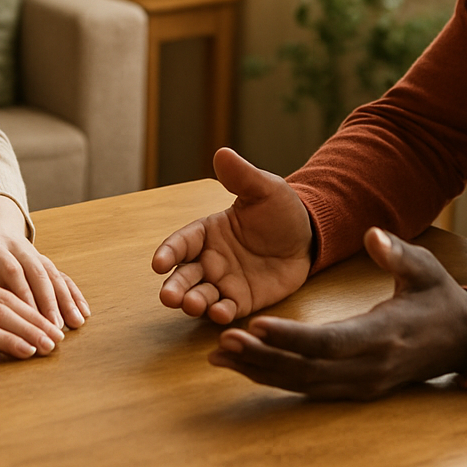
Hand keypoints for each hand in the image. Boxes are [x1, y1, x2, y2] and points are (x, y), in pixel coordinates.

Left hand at [0, 192, 88, 329]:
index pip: (12, 271)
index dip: (24, 295)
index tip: (31, 321)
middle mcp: (18, 248)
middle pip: (37, 274)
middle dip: (49, 304)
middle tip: (55, 330)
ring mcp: (36, 254)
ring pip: (53, 276)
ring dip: (65, 301)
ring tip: (74, 324)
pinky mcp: (47, 262)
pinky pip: (63, 277)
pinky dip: (74, 295)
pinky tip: (83, 312)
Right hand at [151, 147, 313, 323]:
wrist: (309, 237)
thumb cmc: (281, 210)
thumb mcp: (264, 190)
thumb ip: (242, 177)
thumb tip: (222, 153)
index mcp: (208, 231)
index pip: (181, 242)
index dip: (168, 252)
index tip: (158, 264)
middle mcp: (210, 259)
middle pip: (184, 275)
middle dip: (174, 287)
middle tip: (168, 297)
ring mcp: (226, 282)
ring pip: (201, 295)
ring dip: (193, 302)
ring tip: (192, 305)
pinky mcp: (243, 300)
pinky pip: (228, 309)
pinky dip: (220, 314)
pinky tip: (220, 314)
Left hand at [208, 227, 466, 399]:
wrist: (463, 339)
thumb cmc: (438, 297)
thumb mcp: (425, 267)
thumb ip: (397, 253)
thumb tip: (373, 234)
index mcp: (384, 333)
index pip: (331, 341)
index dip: (292, 336)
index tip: (257, 324)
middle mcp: (370, 367)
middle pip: (308, 369)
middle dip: (263, 357)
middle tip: (222, 341)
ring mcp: (362, 383)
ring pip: (303, 383)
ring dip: (260, 371)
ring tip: (220, 355)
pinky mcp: (355, 389)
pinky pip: (308, 388)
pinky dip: (275, 378)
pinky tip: (245, 367)